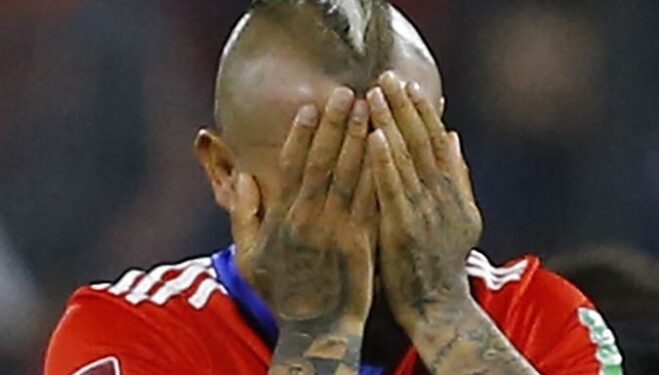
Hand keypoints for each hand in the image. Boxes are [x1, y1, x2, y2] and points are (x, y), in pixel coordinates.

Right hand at [242, 88, 376, 372]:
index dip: (303, 135)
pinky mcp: (364, 241)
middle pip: (326, 163)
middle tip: (347, 92)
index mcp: (284, 219)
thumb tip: (244, 177)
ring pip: (353, 176)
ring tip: (371, 108)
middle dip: (337, 126)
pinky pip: (373, 200)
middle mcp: (312, 219)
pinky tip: (389, 148)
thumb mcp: (250, 257)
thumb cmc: (283, 291)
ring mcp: (340, 230)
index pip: (294, 167)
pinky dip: (380, 172)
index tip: (311, 106)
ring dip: (362, 139)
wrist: (318, 328)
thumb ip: (244, 216)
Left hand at [366, 72, 482, 331]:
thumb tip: (453, 135)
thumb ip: (459, 176)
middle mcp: (442, 196)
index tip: (410, 84)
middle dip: (404, 107)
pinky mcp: (404, 228)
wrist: (439, 308)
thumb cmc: (442, 264)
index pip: (437, 142)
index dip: (423, 111)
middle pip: (422, 142)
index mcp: (453, 191)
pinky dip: (385, 160)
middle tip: (386, 76)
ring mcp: (424, 211)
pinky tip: (374, 136)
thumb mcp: (463, 217)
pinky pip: (392, 188)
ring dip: (391, 123)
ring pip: (407, 158)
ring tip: (375, 93)